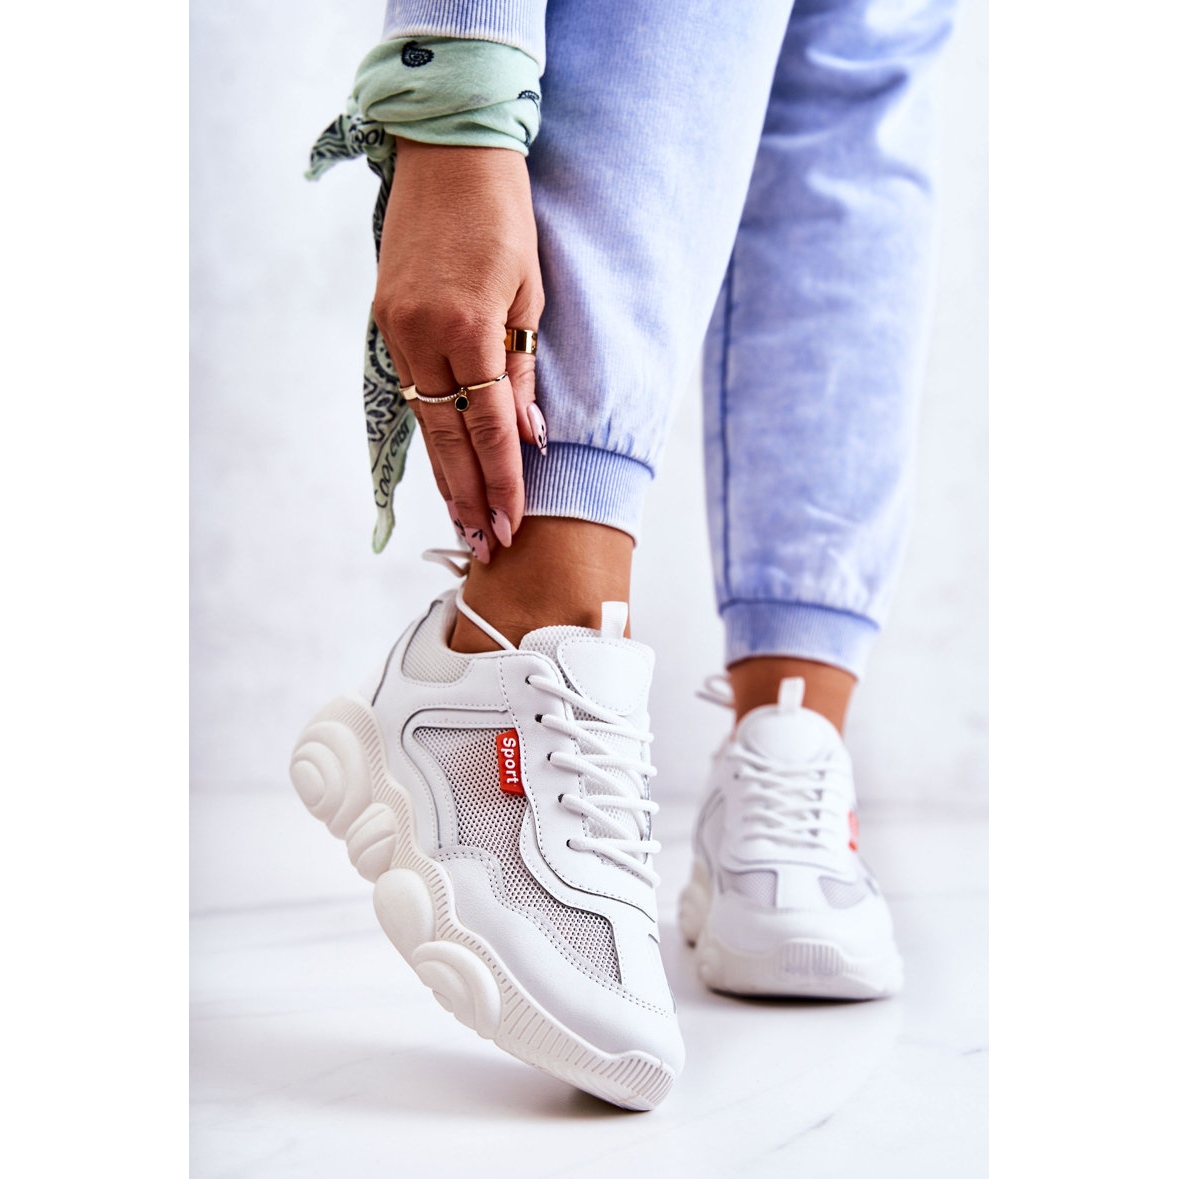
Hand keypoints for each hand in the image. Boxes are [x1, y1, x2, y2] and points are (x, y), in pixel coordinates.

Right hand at [373, 139, 544, 562]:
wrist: (447, 153)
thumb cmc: (505, 217)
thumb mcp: (529, 293)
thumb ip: (521, 369)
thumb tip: (526, 434)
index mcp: (468, 326)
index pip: (488, 425)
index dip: (502, 480)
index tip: (511, 524)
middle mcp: (423, 334)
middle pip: (447, 438)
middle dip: (468, 496)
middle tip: (482, 545)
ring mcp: (396, 328)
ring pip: (424, 420)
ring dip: (445, 475)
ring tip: (461, 521)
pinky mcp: (384, 318)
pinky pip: (411, 389)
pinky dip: (429, 430)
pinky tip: (442, 463)